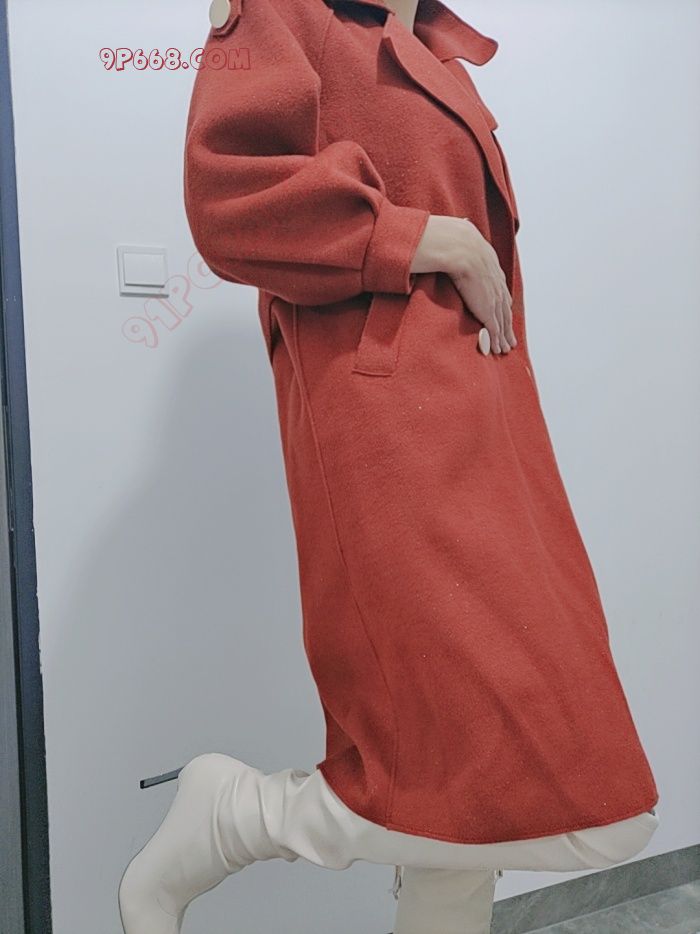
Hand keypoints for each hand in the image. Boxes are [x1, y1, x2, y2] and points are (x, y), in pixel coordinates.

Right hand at [410, 215, 516, 353]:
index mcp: (489, 260)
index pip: (498, 285)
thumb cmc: (447, 239)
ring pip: (502, 320)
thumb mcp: (457, 235)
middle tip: (510, 336)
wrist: (454, 246)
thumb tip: (456, 226)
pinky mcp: (486, 307)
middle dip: (507, 322)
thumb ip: (458, 237)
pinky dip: (495, 339)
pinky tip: (496, 348)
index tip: (502, 310)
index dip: (501, 300)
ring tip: (504, 347)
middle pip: (504, 305)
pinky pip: (493, 328)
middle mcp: (495, 279)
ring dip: (504, 335)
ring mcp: (493, 294)